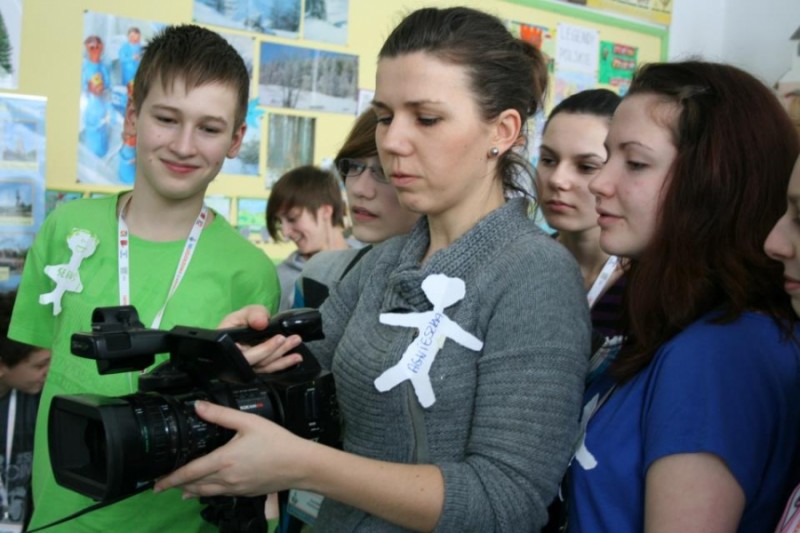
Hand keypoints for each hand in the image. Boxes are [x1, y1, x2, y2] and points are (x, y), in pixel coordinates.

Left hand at [153, 400, 310, 497]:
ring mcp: (236, 489)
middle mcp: (226, 479)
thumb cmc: (276, 441)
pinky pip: (220, 495)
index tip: (157, 483)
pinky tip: (207, 491)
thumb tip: (198, 406)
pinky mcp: (245, 493)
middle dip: (177, 486)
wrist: (299, 465)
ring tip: (180, 490)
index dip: (170, 479)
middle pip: (194, 486)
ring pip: (206, 493)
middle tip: (164, 484)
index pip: (189, 473)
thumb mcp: (248, 422)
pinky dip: (207, 493)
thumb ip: (220, 414)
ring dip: (191, 491)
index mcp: (223, 461)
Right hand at [219, 305, 303, 372]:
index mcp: (229, 348)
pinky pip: (270, 370)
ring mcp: (248, 368)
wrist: (239, 331)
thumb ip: (252, 314)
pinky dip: (283, 364)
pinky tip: (294, 359)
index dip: (264, 349)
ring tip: (297, 349)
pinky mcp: (258, 369)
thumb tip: (261, 322)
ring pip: (266, 367)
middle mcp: (237, 362)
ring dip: (284, 359)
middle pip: (259, 362)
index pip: (246, 355)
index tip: (279, 338)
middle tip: (293, 339)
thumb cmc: (237, 324)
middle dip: (278, 350)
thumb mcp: (243, 314)